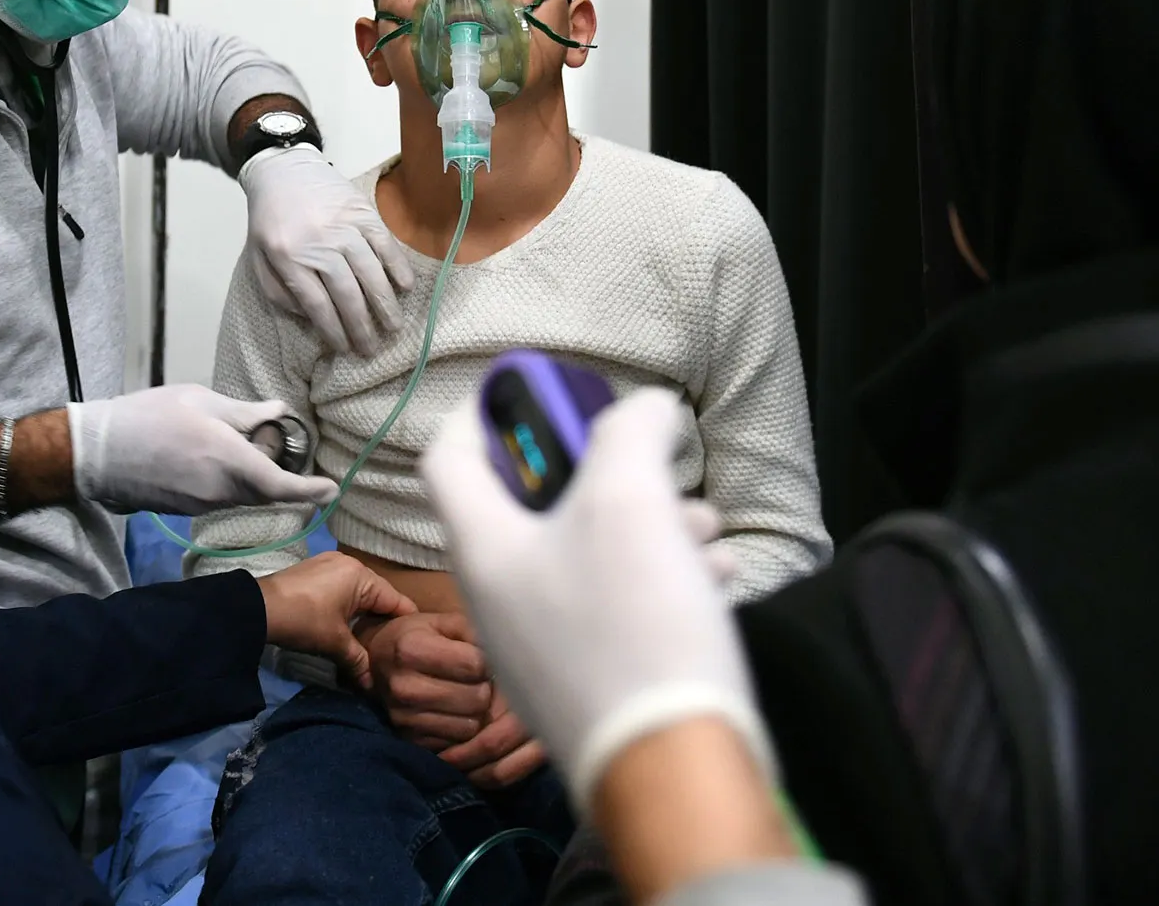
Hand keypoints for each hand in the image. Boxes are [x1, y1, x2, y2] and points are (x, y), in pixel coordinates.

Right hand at [69, 386, 338, 515]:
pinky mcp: (185, 509)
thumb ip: (245, 412)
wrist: (97, 453)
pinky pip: (221, 497)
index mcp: (230, 463)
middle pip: (265, 491)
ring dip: (252, 474)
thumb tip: (279, 411)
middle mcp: (221, 493)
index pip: (282, 486)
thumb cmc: (149, 417)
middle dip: (278, 472)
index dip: (310, 491)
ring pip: (243, 494)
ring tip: (233, 438)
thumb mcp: (201, 400)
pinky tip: (208, 453)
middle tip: (271, 438)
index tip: (332, 490)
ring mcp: (202, 505)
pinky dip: (229, 480)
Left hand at [240, 144, 414, 356]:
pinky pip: (385, 243)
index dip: (334, 331)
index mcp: (289, 257)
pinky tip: (406, 288)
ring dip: (385, 304)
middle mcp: (318, 244)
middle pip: (347, 294)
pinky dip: (398, 267)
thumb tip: (312, 318)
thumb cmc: (271, 219)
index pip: (317, 304)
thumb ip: (280, 291)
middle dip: (362, 327)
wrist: (282, 169)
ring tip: (394, 328)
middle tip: (373, 350)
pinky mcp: (362, 211)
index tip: (345, 349)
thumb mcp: (260, 258)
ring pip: (370, 273)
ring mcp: (343, 226)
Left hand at [256, 552, 415, 689]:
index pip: (398, 601)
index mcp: (362, 576)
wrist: (257, 609)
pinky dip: (348, 606)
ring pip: (360, 593)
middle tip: (390, 648)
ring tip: (368, 640)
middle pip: (380, 596)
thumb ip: (359, 661)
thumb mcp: (335, 644)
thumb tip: (372, 686)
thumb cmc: (304, 620)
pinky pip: (344, 588)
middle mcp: (351, 564)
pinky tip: (345, 625)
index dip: (406, 626)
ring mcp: (331, 564)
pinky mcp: (316, 570)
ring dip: (364, 615)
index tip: (413, 647)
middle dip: (383, 622)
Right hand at [363, 611, 492, 748]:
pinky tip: (455, 713)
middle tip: (478, 680)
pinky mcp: (408, 739)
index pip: (476, 665)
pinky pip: (455, 743)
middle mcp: (404, 686)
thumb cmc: (415, 636)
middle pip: (476, 698)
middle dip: (484, 688)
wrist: (375, 662)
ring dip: (475, 712)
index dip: (486, 662)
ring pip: (469, 726)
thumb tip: (506, 651)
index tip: (481, 659)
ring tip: (467, 696)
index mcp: (411, 648)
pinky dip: (460, 729)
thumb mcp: (441, 622)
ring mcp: (404, 717)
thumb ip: (473, 631)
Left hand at [419, 390, 774, 810]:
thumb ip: (629, 434)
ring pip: (584, 556)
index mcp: (484, 547)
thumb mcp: (630, 502)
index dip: (483, 412)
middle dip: (603, 473)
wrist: (672, 769)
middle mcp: (497, 598)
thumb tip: (644, 407)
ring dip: (645, 527)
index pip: (448, 457)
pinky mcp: (584, 684)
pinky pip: (609, 608)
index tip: (533, 390)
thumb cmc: (635, 625)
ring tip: (704, 529)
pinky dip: (654, 581)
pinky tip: (711, 580)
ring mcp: (538, 647)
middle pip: (534, 506)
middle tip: (655, 466)